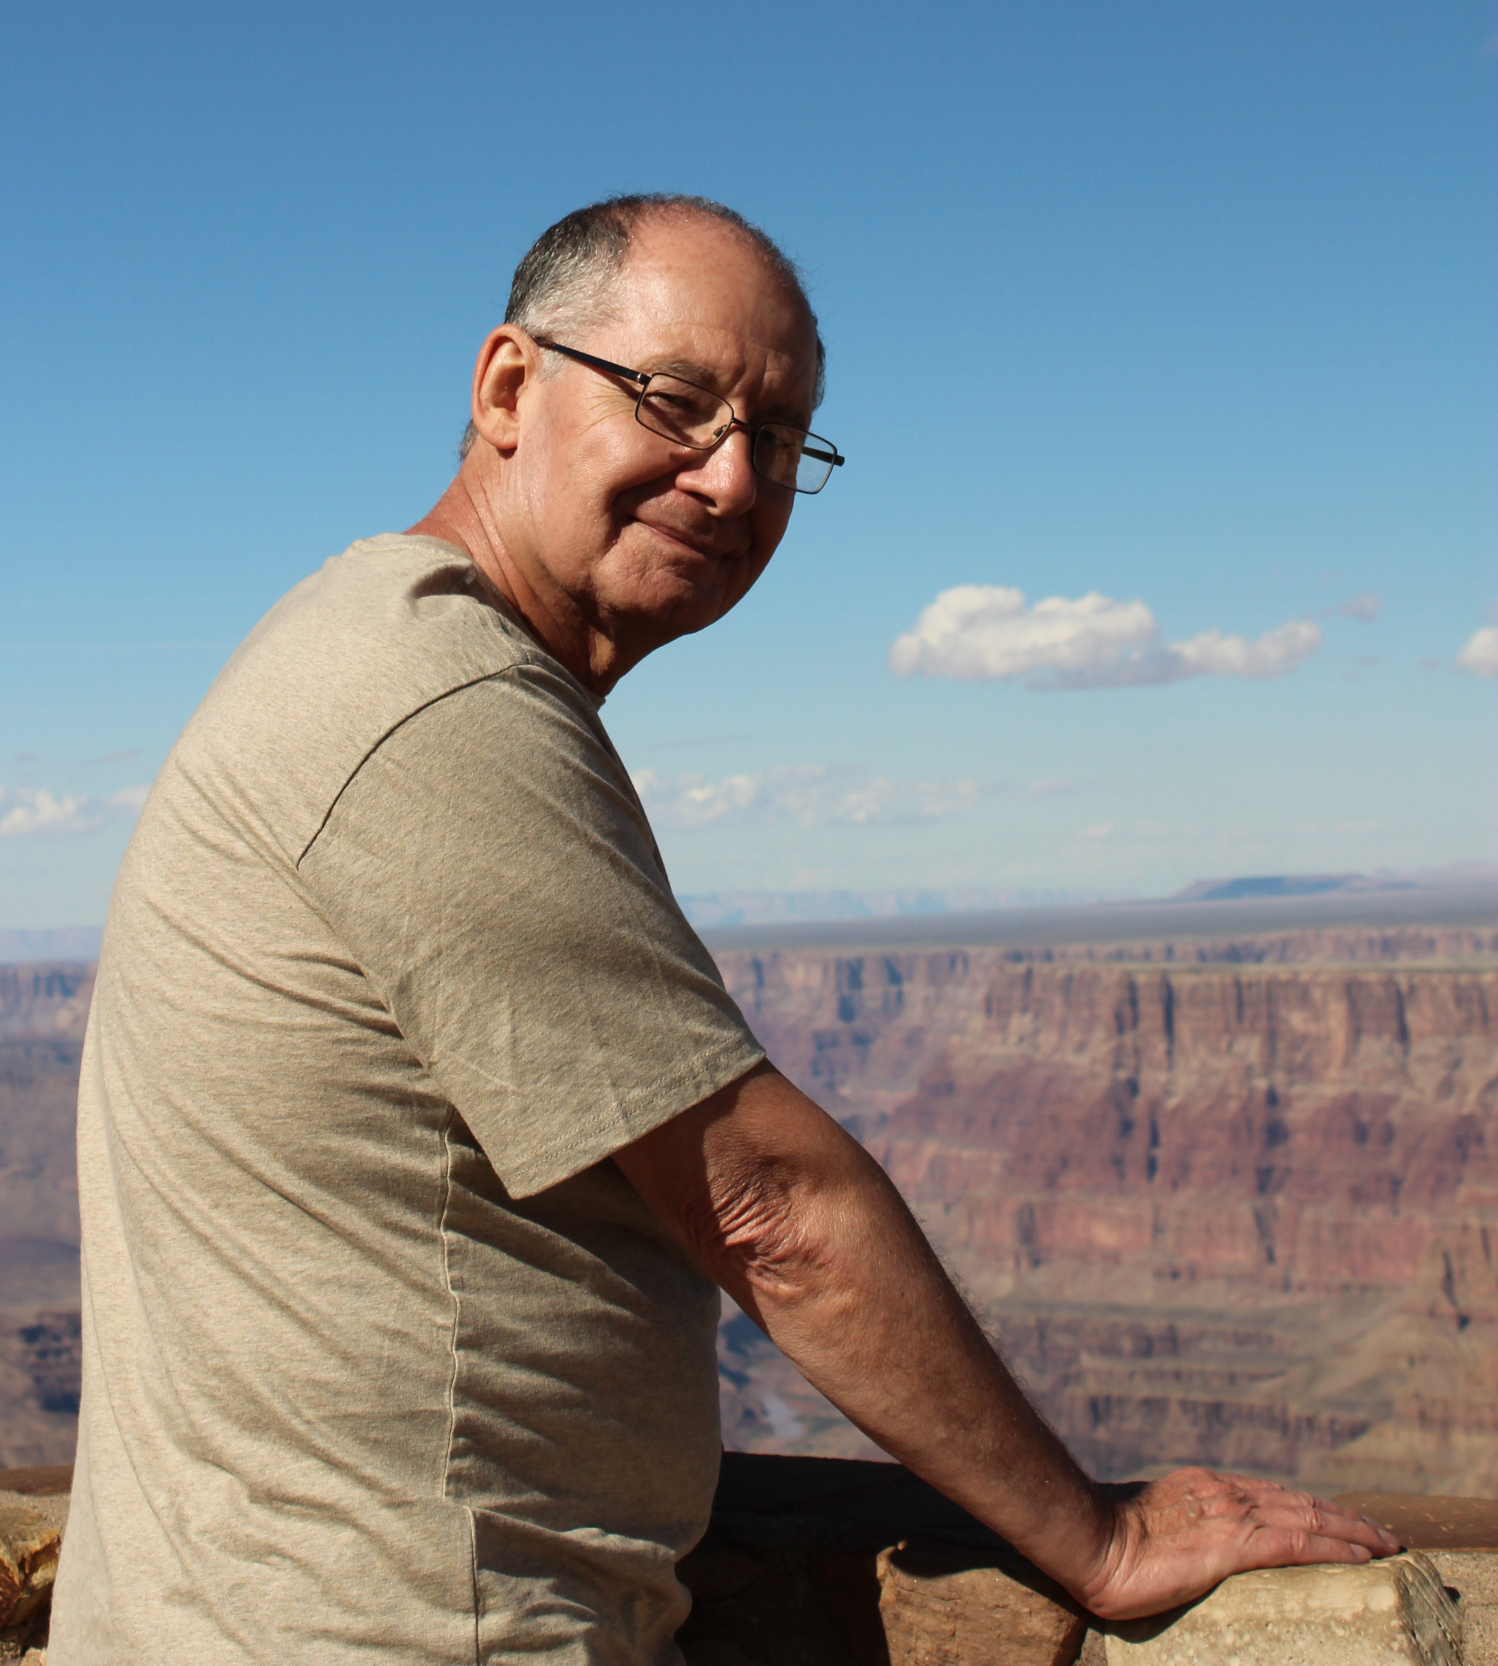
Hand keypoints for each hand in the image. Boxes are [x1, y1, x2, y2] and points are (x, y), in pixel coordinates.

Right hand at [1077, 1468, 1401, 1621]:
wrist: (1091, 1539)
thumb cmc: (1107, 1543)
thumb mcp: (1152, 1528)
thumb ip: (1177, 1528)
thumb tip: (1182, 1546)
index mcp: (1206, 1488)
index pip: (1274, 1495)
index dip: (1312, 1508)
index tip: (1341, 1521)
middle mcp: (1226, 1494)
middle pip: (1300, 1502)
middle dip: (1345, 1518)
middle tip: (1384, 1534)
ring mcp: (1231, 1515)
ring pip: (1308, 1518)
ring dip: (1352, 1531)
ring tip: (1386, 1544)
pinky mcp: (1234, 1544)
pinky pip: (1298, 1544)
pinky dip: (1334, 1547)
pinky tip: (1361, 1556)